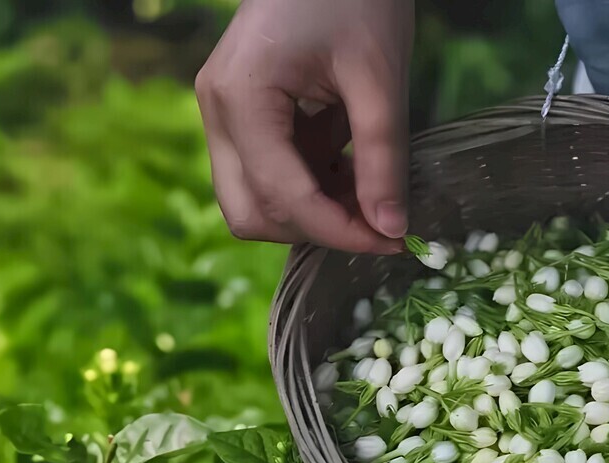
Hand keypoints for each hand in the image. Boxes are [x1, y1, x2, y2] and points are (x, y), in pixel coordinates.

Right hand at [196, 0, 413, 253]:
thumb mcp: (378, 76)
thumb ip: (382, 157)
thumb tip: (392, 229)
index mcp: (240, 97)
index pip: (282, 196)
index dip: (338, 230)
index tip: (392, 241)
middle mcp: (215, 112)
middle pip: (249, 212)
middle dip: (314, 228)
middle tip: (376, 220)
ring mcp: (221, 113)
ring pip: (252, 200)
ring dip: (310, 209)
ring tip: (366, 185)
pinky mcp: (237, 113)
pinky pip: (264, 173)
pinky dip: (307, 183)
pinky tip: (348, 161)